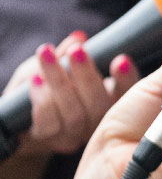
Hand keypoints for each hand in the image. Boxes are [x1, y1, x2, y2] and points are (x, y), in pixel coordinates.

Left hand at [3, 30, 139, 154]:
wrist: (18, 117)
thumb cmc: (43, 87)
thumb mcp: (55, 65)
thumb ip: (68, 53)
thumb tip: (78, 38)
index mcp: (109, 103)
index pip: (126, 93)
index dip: (126, 79)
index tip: (120, 59)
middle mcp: (97, 124)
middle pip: (100, 106)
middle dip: (88, 76)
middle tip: (77, 50)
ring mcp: (74, 136)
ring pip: (74, 114)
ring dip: (59, 82)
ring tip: (47, 54)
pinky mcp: (49, 140)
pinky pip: (48, 122)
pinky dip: (42, 99)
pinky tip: (36, 79)